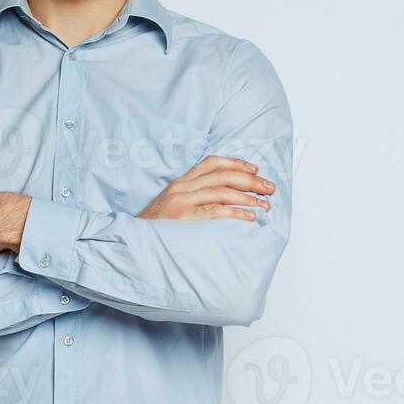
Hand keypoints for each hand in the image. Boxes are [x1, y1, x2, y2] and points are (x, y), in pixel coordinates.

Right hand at [137, 155, 274, 220]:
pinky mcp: (184, 219)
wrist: (133, 240)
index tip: (255, 169)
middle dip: (250, 180)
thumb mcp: (172, 203)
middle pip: (222, 176)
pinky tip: (249, 216)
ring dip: (248, 197)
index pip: (211, 163)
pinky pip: (215, 212)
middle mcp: (182, 188)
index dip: (235, 163)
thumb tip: (224, 195)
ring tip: (265, 204)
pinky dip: (236, 212)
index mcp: (181, 182)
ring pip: (221, 191)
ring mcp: (182, 202)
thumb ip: (193, 195)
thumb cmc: (157, 226)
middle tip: (270, 187)